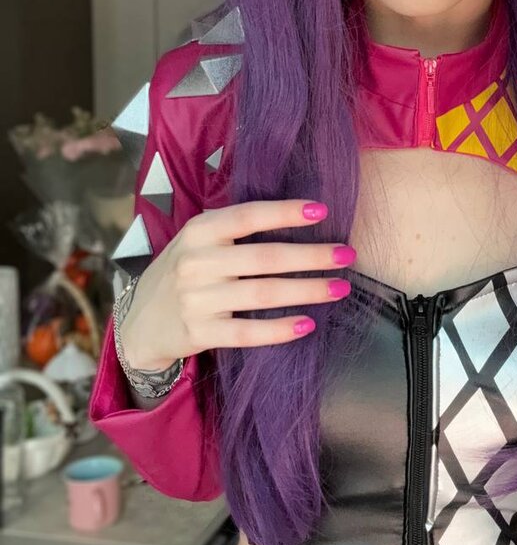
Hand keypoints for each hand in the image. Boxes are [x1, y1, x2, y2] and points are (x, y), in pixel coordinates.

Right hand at [118, 200, 355, 370]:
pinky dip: (279, 330)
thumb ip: (235, 229)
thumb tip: (300, 214)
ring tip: (340, 288)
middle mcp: (196, 262)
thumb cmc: (185, 270)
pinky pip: (247, 333)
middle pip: (265, 258)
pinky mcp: (200, 333)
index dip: (285, 212)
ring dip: (307, 291)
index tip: (323, 210)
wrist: (140, 321)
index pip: (248, 216)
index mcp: (199, 231)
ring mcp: (197, 299)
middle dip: (312, 256)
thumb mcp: (199, 240)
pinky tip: (306, 325)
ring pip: (262, 294)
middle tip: (347, 255)